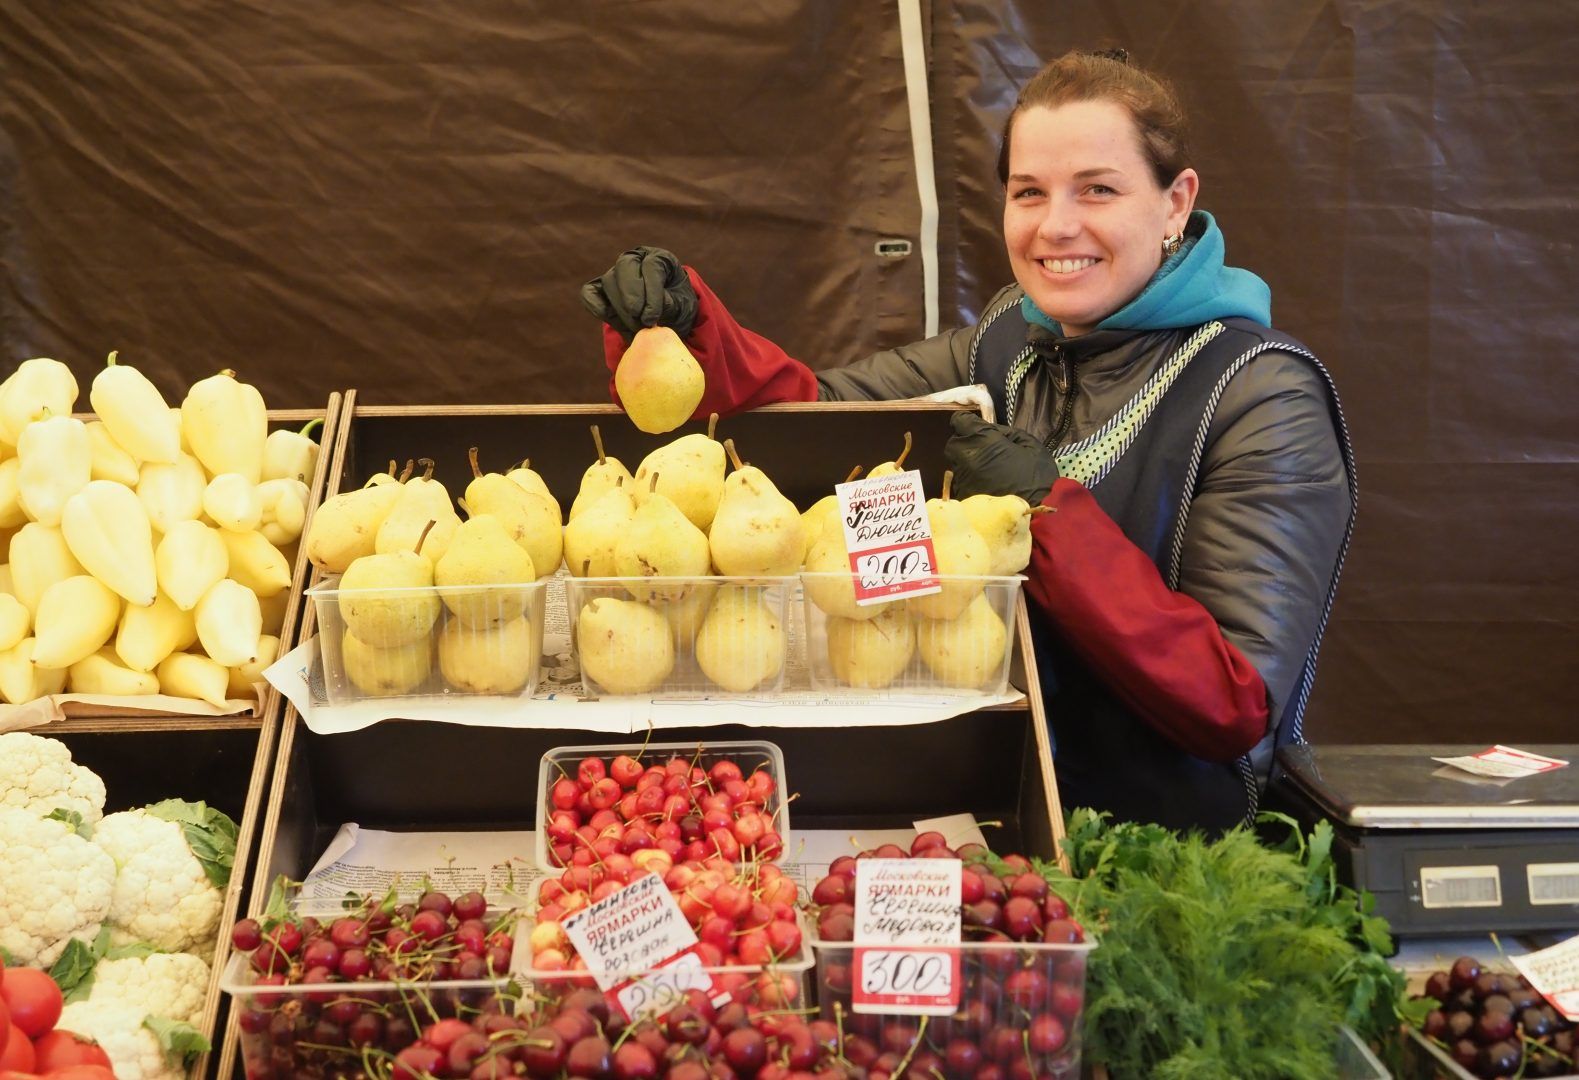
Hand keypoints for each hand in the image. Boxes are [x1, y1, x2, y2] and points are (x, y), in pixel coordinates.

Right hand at [580, 246, 698, 340]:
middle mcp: (636, 259)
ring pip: (609, 282)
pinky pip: (590, 293)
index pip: (651, 266)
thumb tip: (656, 305)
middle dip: (632, 296)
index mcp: (660, 258)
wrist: (668, 320)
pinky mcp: (601, 289)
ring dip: (621, 308)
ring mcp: (617, 273)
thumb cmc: (678, 309)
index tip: (652, 317)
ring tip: (637, 328)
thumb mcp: (684, 308)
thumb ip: (672, 304)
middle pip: (625, 267)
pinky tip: (610, 320)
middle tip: (641, 320)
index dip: (651, 293)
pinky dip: (595, 306)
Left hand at [943, 411, 1059, 503]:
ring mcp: (962, 479)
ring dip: (967, 462)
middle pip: (954, 443)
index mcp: (983, 441)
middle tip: (985, 449)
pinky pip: (961, 481)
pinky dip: (970, 479)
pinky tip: (986, 484)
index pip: (960, 422)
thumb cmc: (1038, 478)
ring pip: (956, 464)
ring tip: (988, 469)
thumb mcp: (1031, 446)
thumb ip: (1008, 433)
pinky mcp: (963, 497)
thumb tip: (993, 431)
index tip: (978, 428)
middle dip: (966, 443)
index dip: (968, 423)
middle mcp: (966, 458)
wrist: (1037, 515)